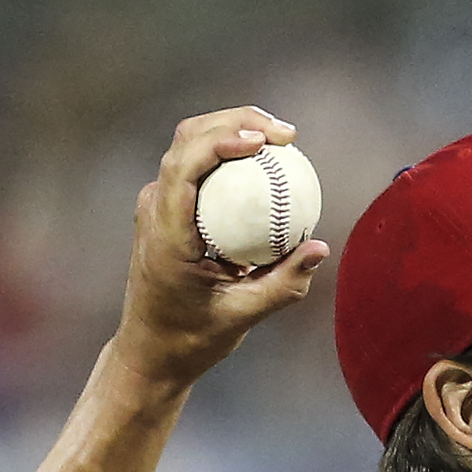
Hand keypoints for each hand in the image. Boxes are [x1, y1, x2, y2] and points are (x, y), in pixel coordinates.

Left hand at [112, 105, 330, 390]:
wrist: (151, 350)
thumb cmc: (193, 338)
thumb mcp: (242, 316)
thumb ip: (283, 284)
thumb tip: (320, 248)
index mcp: (165, 233)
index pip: (185, 166)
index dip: (222, 140)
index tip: (264, 142)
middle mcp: (154, 208)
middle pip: (189, 138)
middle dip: (237, 120)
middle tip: (287, 134)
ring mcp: (156, 204)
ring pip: (190, 143)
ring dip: (233, 128)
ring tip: (280, 138)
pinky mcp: (166, 206)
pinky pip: (198, 166)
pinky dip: (229, 153)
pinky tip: (264, 162)